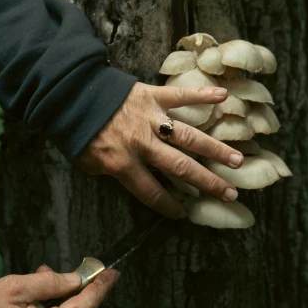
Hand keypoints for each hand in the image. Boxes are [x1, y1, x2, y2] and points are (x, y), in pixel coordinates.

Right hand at [0, 264, 117, 307]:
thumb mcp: (18, 287)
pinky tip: (34, 297)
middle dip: (69, 287)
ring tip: (37, 278)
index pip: (85, 306)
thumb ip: (51, 282)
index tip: (112, 272)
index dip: (100, 287)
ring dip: (56, 297)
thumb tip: (76, 280)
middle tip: (50, 270)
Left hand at [75, 82, 243, 218]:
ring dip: (214, 148)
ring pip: (188, 136)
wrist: (70, 94)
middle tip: (229, 192)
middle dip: (206, 182)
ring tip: (237, 160)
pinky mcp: (151, 95)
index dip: (168, 204)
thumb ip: (111, 172)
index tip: (185, 213)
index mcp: (123, 163)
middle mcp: (141, 143)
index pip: (151, 191)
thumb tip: (130, 178)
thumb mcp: (87, 162)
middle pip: (180, 167)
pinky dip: (202, 95)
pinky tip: (224, 97)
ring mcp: (150, 118)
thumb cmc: (78, 131)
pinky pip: (180, 95)